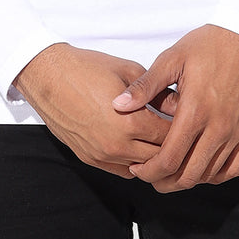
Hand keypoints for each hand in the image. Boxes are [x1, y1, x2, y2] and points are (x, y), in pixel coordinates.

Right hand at [13, 43, 174, 177]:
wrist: (49, 75)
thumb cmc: (87, 67)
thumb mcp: (128, 71)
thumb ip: (155, 91)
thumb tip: (179, 103)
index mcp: (130, 122)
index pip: (170, 136)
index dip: (183, 127)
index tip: (190, 118)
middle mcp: (118, 145)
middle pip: (159, 157)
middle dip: (173, 145)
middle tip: (181, 131)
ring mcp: (102, 155)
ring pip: (142, 168)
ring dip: (154, 156)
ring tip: (162, 140)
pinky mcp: (90, 159)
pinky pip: (123, 171)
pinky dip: (135, 163)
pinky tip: (141, 147)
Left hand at [112, 25, 238, 191]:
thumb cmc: (209, 43)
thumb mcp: (172, 58)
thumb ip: (146, 86)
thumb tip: (119, 105)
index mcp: (195, 110)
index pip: (169, 158)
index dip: (150, 172)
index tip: (138, 170)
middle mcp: (218, 126)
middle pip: (189, 174)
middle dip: (165, 182)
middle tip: (151, 176)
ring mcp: (237, 131)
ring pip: (211, 174)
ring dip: (188, 180)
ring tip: (172, 173)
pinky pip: (234, 168)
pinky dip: (216, 175)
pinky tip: (202, 168)